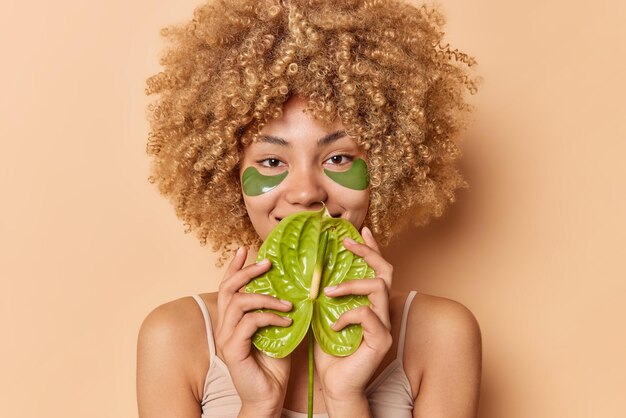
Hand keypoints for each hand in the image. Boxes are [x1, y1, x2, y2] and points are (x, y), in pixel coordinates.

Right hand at [214, 247, 293, 415]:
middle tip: (268, 262)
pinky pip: (249, 323)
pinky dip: (269, 318)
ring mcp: (227, 338)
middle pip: (228, 288)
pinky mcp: (234, 350)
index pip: (228, 286)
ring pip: (238, 302)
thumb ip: (279, 311)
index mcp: (233, 319)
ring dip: (265, 297)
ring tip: (288, 302)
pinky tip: (287, 321)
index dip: (235, 266)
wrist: (269, 398)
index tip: (246, 249)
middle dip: (247, 271)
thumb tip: (298, 289)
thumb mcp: (279, 331)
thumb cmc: (274, 366)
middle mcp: (225, 326)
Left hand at [314, 226, 393, 402]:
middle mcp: (383, 310)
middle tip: (346, 241)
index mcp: (371, 302)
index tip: (359, 229)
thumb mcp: (322, 315)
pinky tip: (333, 325)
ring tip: (328, 290)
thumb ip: (324, 295)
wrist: (336, 385)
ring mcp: (385, 324)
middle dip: (367, 252)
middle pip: (386, 270)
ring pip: (379, 287)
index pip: (377, 268)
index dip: (371, 247)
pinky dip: (347, 315)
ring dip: (351, 284)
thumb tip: (309, 271)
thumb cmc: (329, 352)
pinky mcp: (382, 339)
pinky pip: (367, 315)